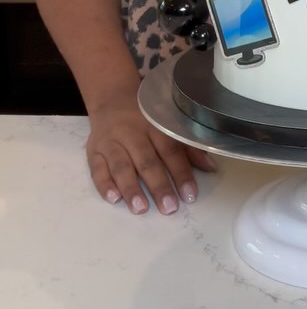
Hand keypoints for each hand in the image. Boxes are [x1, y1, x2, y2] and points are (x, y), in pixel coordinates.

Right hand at [86, 102, 217, 213]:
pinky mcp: (93, 150)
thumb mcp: (168, 126)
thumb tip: (211, 168)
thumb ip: (188, 148)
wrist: (112, 100)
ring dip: (131, 188)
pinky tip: (113, 198)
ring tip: (140, 208)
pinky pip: (97, 168)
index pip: (170, 151)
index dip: (181, 173)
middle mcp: (132, 133)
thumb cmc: (146, 119)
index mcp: (155, 126)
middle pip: (146, 161)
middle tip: (169, 208)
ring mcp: (111, 142)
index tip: (190, 195)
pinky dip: (104, 184)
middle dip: (158, 186)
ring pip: (121, 166)